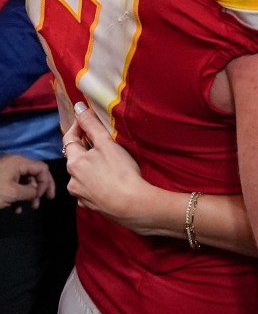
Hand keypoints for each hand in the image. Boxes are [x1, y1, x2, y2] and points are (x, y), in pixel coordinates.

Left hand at [0, 154, 54, 209]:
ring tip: (31, 207)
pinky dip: (20, 197)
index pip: (42, 168)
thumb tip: (39, 191)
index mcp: (19, 162)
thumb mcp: (14, 193)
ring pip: (26, 182)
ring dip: (31, 195)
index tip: (44, 196)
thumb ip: (31, 191)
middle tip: (46, 200)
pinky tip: (17, 209)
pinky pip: (17, 186)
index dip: (46, 182)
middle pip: (36, 174)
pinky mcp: (3, 180)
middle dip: (41, 188)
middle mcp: (16, 164)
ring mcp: (8, 172)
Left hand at [64, 105, 148, 226]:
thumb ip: (91, 125)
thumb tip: (78, 107)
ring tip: (107, 164)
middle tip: (100, 142)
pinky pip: (89, 190)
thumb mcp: (106, 143)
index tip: (86, 119)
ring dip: (89, 168)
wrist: (133, 206)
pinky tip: (108, 182)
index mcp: (74, 163)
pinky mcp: (91, 206)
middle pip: (75, 159)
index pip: (69, 139)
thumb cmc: (120, 172)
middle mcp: (72, 180)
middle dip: (85, 149)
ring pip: (81, 176)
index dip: (78, 127)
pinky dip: (95, 183)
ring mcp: (80, 196)